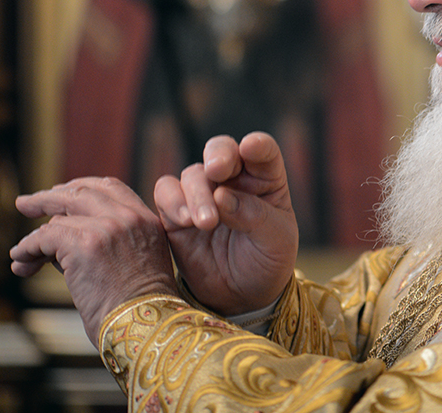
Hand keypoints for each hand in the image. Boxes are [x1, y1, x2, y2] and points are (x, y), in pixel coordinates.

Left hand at [10, 177, 178, 343]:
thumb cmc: (138, 310)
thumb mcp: (134, 264)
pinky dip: (27, 249)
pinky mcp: (84, 243)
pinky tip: (19, 260)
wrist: (147, 328)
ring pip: (59, 218)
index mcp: (147, 221)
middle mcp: (129, 217)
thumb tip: (58, 240)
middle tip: (26, 203)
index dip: (81, 189)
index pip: (110, 188)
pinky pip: (44, 237)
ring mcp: (108, 227)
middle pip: (82, 192)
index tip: (61, 194)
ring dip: (35, 238)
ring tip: (21, 256)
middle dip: (49, 197)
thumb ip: (105, 242)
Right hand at [153, 132, 297, 315]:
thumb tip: (222, 196)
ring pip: (192, 174)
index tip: (251, 147)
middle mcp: (232, 178)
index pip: (263, 151)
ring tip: (207, 222)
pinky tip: (186, 221)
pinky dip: (172, 202)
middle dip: (218, 155)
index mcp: (265, 178)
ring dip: (197, 193)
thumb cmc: (267, 260)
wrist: (242, 296)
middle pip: (221, 150)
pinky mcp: (176, 213)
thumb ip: (254, 216)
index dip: (257, 145)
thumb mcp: (275, 240)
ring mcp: (203, 193)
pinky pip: (166, 193)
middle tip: (216, 170)